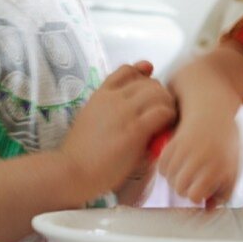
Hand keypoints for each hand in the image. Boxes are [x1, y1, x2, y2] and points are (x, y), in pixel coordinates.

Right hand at [59, 63, 177, 202]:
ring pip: (159, 93)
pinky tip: (166, 128)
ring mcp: (124, 112)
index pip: (127, 70)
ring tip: (168, 119)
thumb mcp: (90, 121)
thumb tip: (130, 114)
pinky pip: (162, 112)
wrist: (72, 171)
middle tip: (164, 110)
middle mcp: (113, 98)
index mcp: (100, 95)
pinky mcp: (135, 129)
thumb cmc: (81, 154)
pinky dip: (169, 117)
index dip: (143, 75)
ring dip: (168, 104)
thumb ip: (108, 112)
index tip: (149, 87)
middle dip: (160, 93)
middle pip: (149, 82)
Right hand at [157, 110, 240, 205]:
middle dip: (184, 188)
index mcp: (219, 166)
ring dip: (175, 178)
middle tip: (191, 180)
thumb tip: (207, 210)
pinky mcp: (173, 142)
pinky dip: (166, 168)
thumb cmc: (225, 143)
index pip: (195, 195)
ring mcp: (186, 149)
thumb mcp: (232, 167)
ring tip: (185, 170)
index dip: (196, 196)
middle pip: (179, 188)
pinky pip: (162, 166)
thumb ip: (224, 191)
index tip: (200, 190)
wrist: (213, 110)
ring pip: (169, 178)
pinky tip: (176, 163)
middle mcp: (202, 158)